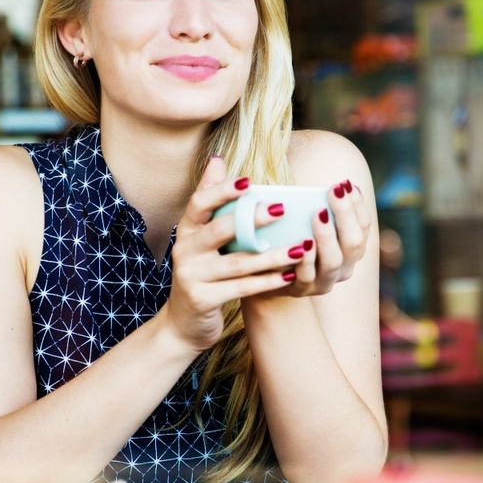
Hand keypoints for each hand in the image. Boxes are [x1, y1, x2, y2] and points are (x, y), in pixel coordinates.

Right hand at [160, 156, 308, 351]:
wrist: (183, 323)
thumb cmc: (202, 271)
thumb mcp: (201, 237)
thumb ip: (210, 201)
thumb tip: (216, 159)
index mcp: (186, 230)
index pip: (199, 203)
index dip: (221, 190)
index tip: (249, 182)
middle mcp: (185, 250)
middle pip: (219, 230)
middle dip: (252, 219)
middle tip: (282, 209)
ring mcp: (192, 276)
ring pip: (237, 263)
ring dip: (271, 256)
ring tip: (299, 247)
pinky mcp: (203, 299)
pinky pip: (241, 289)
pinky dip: (267, 282)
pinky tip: (290, 276)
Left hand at [270, 178, 373, 298]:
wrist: (269, 271)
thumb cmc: (292, 235)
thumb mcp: (308, 220)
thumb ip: (321, 205)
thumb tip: (331, 184)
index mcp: (352, 248)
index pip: (363, 225)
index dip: (357, 204)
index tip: (345, 184)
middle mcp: (344, 266)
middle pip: (353, 242)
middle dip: (345, 214)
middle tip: (334, 191)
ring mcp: (325, 280)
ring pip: (334, 261)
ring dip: (328, 236)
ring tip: (319, 213)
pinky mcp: (302, 289)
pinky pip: (307, 275)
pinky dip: (307, 258)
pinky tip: (303, 242)